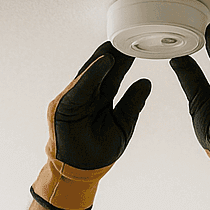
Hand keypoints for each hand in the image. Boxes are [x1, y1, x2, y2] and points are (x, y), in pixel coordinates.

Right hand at [31, 42, 151, 209]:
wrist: (82, 172)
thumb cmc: (99, 151)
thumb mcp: (124, 124)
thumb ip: (133, 104)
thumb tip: (146, 82)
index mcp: (100, 98)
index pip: (113, 74)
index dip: (124, 61)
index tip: (137, 45)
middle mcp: (86, 95)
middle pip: (100, 70)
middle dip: (113, 54)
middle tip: (127, 36)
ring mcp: (73, 99)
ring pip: (89, 74)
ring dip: (102, 59)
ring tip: (116, 46)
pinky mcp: (64, 107)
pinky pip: (80, 88)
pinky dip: (91, 75)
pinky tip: (104, 63)